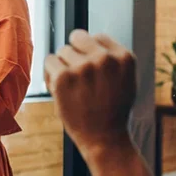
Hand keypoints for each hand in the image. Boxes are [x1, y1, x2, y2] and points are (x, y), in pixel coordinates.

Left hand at [45, 29, 137, 157]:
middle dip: (75, 52)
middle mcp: (105, 58)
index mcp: (124, 57)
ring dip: (63, 65)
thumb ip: (112, 59)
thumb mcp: (126, 80)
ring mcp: (83, 67)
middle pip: (78, 37)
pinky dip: (50, 74)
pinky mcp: (64, 77)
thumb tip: (91, 38)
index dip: (91, 52)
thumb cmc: (113, 110)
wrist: (104, 139)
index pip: (98, 37)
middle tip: (78, 74)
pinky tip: (60, 88)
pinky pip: (49, 61)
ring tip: (72, 86)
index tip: (91, 68)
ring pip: (62, 51)